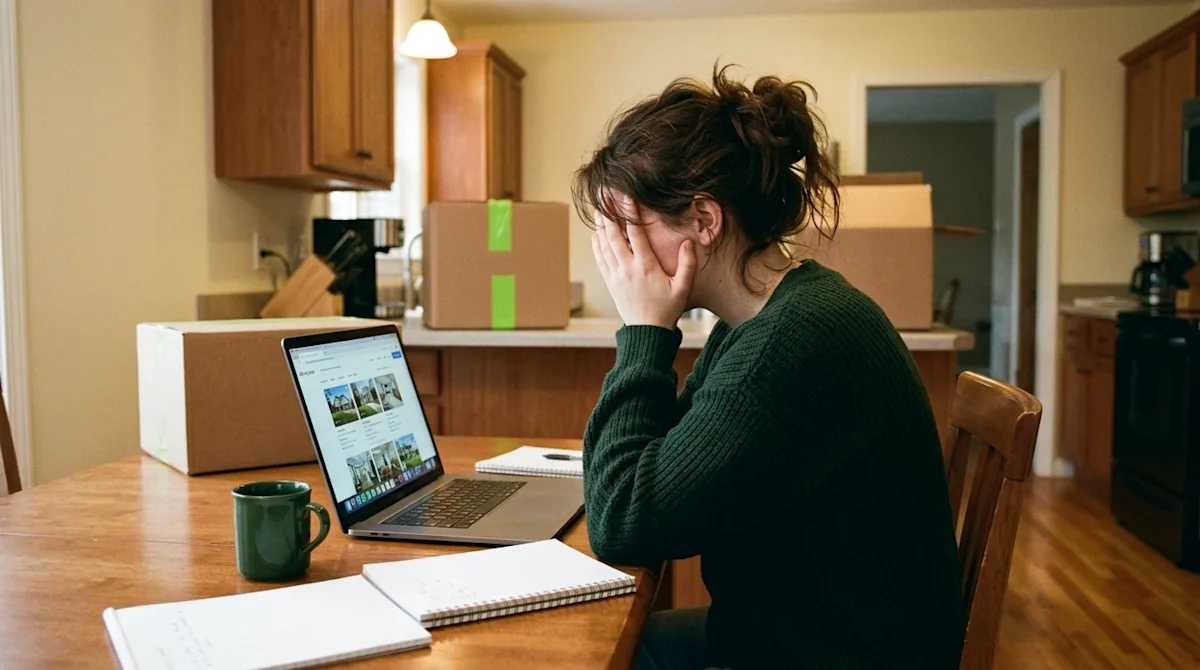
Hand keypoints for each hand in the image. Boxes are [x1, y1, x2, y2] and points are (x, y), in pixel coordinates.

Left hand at [592, 204, 696, 328]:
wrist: (647, 332)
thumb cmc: (667, 310)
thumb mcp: (683, 288)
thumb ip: (687, 264)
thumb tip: (687, 242)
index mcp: (646, 266)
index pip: (635, 233)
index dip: (629, 212)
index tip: (626, 195)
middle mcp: (628, 268)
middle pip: (614, 235)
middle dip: (609, 213)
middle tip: (604, 196)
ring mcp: (616, 275)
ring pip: (604, 245)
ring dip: (600, 226)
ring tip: (598, 209)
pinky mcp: (610, 283)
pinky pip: (600, 259)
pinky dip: (597, 245)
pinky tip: (596, 234)